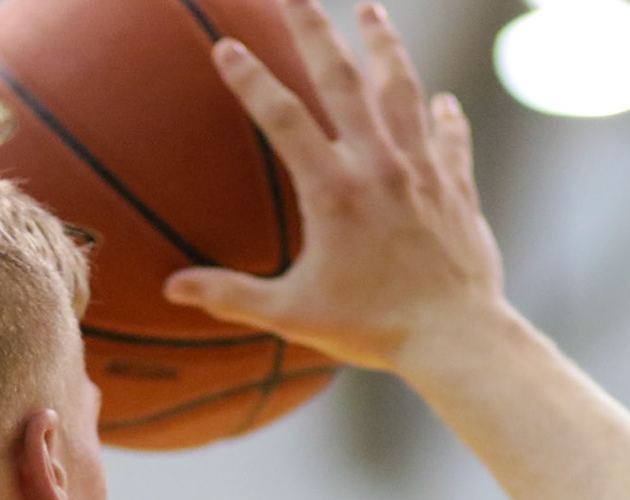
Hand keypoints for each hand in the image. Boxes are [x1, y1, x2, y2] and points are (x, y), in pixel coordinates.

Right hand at [164, 0, 506, 373]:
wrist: (457, 337)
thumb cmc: (372, 329)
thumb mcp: (292, 316)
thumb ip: (231, 295)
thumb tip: (172, 289)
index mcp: (334, 192)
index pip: (283, 119)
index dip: (251, 80)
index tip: (227, 46)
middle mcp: (380, 166)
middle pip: (342, 80)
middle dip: (314, 29)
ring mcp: (423, 170)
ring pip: (402, 90)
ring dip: (384, 46)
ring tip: (372, 11)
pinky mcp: (456, 186)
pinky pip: (450, 137)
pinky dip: (443, 115)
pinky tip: (441, 100)